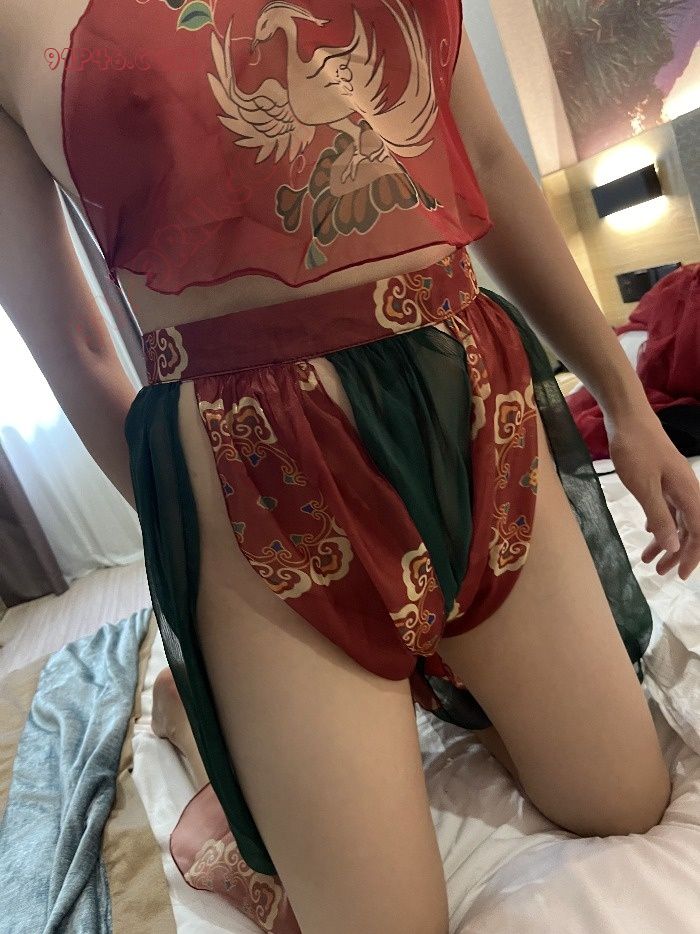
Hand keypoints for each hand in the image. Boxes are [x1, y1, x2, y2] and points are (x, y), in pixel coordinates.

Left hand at [605, 411, 699, 580]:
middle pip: (691, 529)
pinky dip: (659, 522)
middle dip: (678, 553)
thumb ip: (660, 517)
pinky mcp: (663, 478)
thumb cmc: (636, 450)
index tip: (682, 576)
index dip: (693, 556)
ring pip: (677, 519)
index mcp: (688, 493)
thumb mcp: (644, 488)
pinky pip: (667, 507)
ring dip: (665, 540)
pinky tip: (648, 532)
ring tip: (648, 559)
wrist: (628, 417)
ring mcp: (675, 484)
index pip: (699, 533)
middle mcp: (687, 490)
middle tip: (660, 573)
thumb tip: (675, 547)